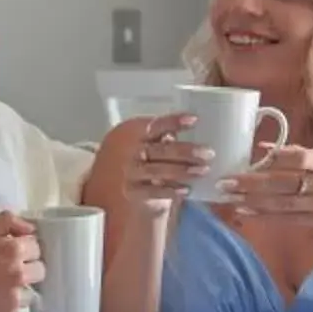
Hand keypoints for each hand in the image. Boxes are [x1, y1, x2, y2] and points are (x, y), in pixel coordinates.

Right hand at [0, 211, 44, 311]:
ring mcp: (15, 299)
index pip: (37, 247)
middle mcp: (18, 275)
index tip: (11, 253)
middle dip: (27, 268)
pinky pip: (18, 309)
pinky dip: (8, 306)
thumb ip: (8, 221)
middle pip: (41, 271)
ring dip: (20, 290)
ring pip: (31, 292)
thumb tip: (30, 227)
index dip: (24, 248)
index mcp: (13, 251)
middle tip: (7, 270)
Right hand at [93, 114, 212, 219]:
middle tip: (208, 153)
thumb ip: (156, 137)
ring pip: (160, 170)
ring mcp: (128, 172)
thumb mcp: (136, 141)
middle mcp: (127, 150)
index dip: (174, 121)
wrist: (103, 186)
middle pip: (162, 149)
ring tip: (203, 171)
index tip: (194, 120)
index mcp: (130, 132)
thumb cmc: (127, 158)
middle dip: (187, 151)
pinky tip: (186, 190)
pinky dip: (172, 190)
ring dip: (184, 171)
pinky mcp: (130, 191)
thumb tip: (185, 135)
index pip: (155, 125)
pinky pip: (154, 191)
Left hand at [215, 145, 312, 244]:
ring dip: (252, 201)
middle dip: (251, 182)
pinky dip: (263, 215)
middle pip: (283, 182)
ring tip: (229, 197)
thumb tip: (263, 148)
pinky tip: (245, 211)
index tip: (251, 159)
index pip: (301, 157)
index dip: (276, 158)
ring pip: (280, 202)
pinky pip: (285, 218)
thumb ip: (298, 153)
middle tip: (226, 181)